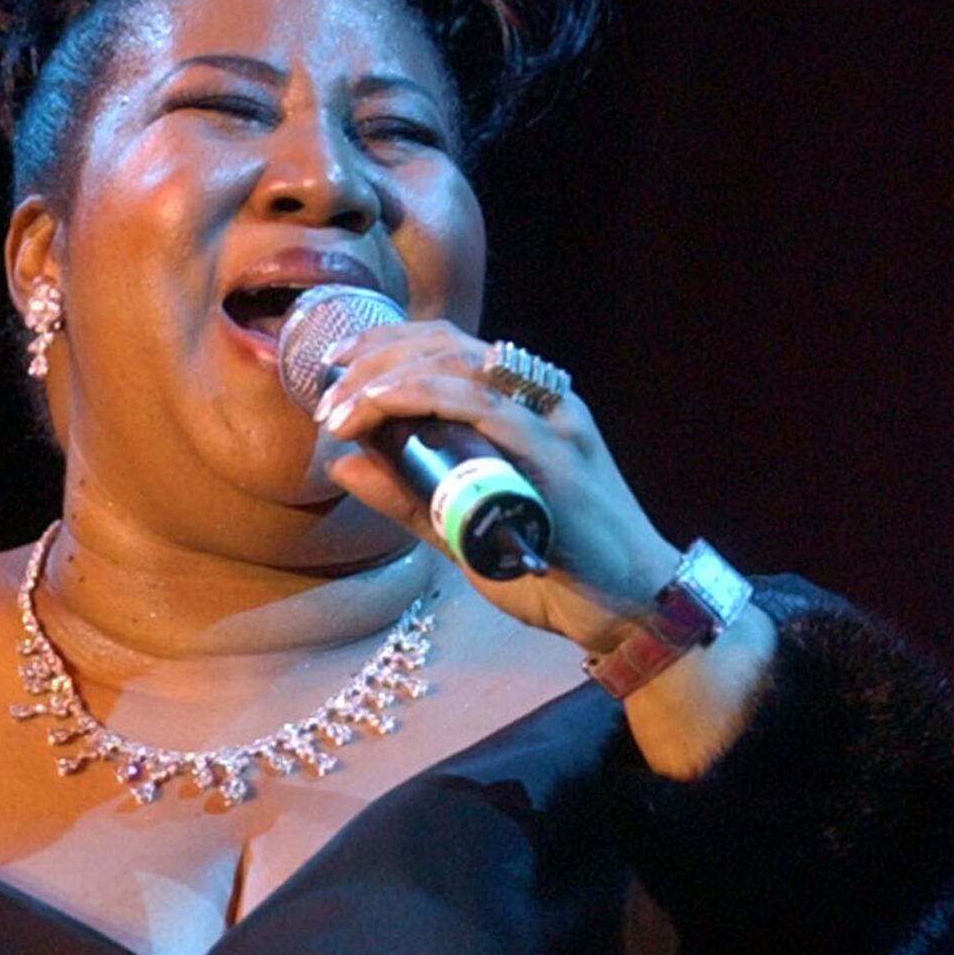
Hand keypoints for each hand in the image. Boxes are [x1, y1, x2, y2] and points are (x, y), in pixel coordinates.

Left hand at [307, 317, 674, 644]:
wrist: (627, 611)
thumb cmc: (555, 568)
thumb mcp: (462, 528)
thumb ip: (408, 497)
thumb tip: (345, 465)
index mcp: (526, 408)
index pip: (451, 349)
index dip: (388, 344)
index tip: (336, 362)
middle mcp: (542, 402)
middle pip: (448, 346)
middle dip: (377, 355)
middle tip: (326, 388)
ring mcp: (551, 424)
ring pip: (459, 367)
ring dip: (387, 378)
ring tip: (339, 409)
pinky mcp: (554, 456)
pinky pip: (481, 407)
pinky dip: (422, 398)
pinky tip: (379, 406)